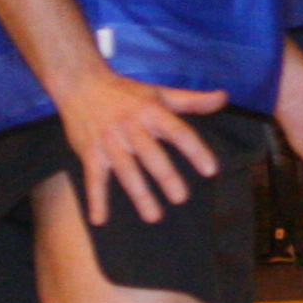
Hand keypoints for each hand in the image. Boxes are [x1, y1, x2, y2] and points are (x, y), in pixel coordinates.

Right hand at [51, 65, 228, 224]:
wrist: (80, 83)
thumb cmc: (126, 92)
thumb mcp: (160, 93)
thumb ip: (192, 100)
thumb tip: (223, 97)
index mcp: (152, 112)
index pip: (179, 132)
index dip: (195, 150)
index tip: (211, 170)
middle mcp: (131, 127)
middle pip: (151, 154)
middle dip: (166, 176)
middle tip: (181, 198)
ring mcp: (109, 141)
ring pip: (126, 170)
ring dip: (139, 194)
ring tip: (153, 217)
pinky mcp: (90, 152)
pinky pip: (93, 178)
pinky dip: (95, 199)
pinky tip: (99, 219)